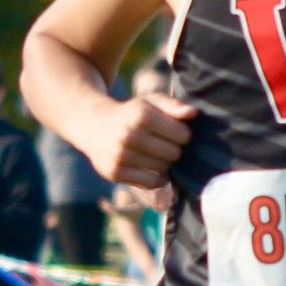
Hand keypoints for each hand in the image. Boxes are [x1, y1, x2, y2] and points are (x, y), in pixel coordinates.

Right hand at [81, 89, 195, 190]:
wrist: (93, 125)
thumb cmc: (131, 113)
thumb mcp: (150, 102)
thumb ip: (172, 105)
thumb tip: (192, 113)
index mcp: (141, 115)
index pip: (183, 134)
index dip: (183, 134)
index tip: (175, 133)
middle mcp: (128, 135)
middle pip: (174, 153)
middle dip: (175, 149)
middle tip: (165, 145)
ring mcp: (120, 156)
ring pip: (164, 168)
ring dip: (165, 163)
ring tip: (157, 155)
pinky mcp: (115, 173)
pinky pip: (151, 183)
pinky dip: (157, 178)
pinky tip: (153, 168)